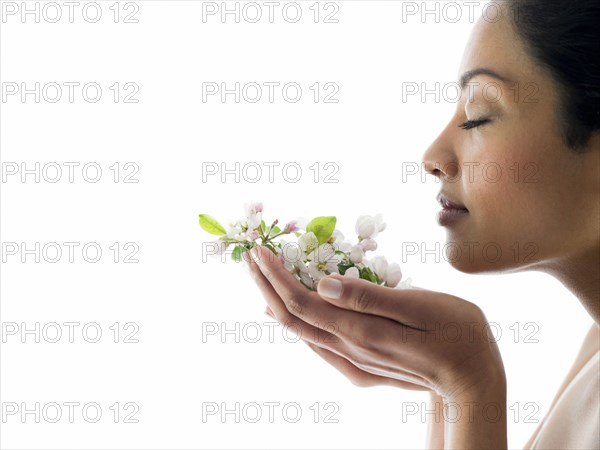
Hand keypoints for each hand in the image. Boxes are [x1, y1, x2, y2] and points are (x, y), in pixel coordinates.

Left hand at [245, 246, 505, 400]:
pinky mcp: (360, 367)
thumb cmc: (458, 335)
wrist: (474, 382)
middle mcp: (349, 348)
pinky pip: (316, 343)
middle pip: (293, 317)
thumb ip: (369, 297)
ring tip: (262, 275)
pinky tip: (287, 313)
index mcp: (360, 330)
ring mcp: (353, 361)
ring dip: (276, 301)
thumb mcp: (420, 307)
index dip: (276, 276)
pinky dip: (296, 321)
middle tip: (250, 256)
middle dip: (266, 285)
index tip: (260, 250)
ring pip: (301, 331)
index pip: (301, 302)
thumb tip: (322, 283)